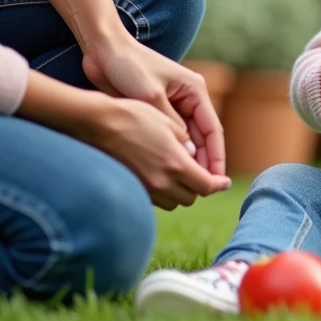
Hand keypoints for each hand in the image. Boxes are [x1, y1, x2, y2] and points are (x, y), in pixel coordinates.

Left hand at [82, 30, 225, 176]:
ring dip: (187, 162)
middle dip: (204, 164)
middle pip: (202, 138)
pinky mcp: (155, 112)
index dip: (216, 156)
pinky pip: (169, 139)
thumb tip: (187, 154)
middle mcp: (188, 100)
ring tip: (186, 187)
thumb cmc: (128, 66)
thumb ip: (170, 125)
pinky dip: (171, 154)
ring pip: (186, 141)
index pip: (213, 130)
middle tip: (204, 190)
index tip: (218, 179)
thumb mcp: (151, 96)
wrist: (103, 50)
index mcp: (195, 91)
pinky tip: (167, 172)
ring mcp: (172, 106)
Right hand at [93, 96, 231, 209]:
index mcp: (176, 164)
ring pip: (173, 202)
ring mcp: (145, 189)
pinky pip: (155, 199)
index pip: (206, 186)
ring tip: (178, 174)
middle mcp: (162, 182)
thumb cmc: (134, 117)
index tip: (224, 182)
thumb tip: (195, 162)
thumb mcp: (169, 125)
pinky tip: (159, 176)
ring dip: (179, 192)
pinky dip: (162, 192)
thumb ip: (188, 146)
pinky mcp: (132, 189)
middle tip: (199, 174)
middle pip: (190, 198)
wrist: (97, 124)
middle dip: (198, 187)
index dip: (218, 185)